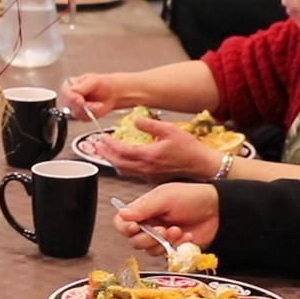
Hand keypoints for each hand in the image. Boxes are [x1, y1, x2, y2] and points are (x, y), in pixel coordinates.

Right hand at [62, 73, 121, 118]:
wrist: (113, 94)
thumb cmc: (103, 84)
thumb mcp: (94, 81)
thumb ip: (82, 86)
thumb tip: (72, 90)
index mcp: (70, 85)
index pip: (66, 93)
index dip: (73, 98)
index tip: (81, 101)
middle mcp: (70, 96)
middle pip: (69, 105)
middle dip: (83, 106)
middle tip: (96, 105)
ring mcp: (74, 107)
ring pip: (76, 113)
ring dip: (90, 111)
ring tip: (99, 104)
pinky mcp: (81, 115)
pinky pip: (83, 118)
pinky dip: (92, 115)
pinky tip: (98, 108)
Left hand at [92, 117, 218, 182]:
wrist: (203, 165)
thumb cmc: (189, 148)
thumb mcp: (170, 130)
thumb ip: (150, 125)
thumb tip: (135, 120)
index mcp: (149, 155)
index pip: (122, 151)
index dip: (109, 144)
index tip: (102, 137)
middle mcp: (146, 168)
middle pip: (118, 163)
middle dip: (105, 154)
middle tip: (96, 146)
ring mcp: (149, 175)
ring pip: (124, 171)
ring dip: (113, 161)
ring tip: (106, 152)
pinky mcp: (153, 178)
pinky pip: (132, 174)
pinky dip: (123, 167)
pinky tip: (123, 160)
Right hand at [113, 183, 220, 250]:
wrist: (218, 210)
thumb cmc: (191, 197)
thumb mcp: (165, 197)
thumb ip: (143, 207)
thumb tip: (122, 214)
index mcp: (143, 210)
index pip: (122, 222)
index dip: (124, 227)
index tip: (135, 227)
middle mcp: (149, 225)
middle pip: (134, 240)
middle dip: (148, 237)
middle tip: (162, 229)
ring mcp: (161, 238)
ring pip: (149, 250)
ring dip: (163, 242)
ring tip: (178, 230)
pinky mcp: (173, 249)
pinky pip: (167, 255)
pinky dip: (176, 247)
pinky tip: (186, 236)